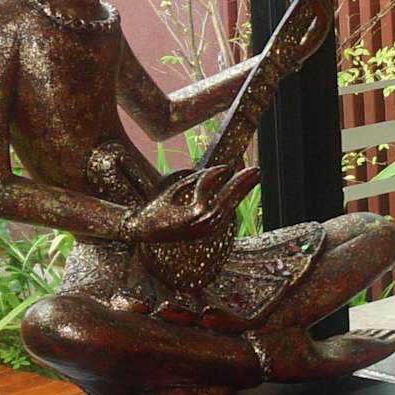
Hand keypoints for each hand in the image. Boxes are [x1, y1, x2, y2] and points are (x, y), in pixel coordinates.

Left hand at [128, 165, 256, 241]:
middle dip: (245, 185)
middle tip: (259, 170)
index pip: (228, 204)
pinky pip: (207, 193)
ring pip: (223, 198)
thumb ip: (200, 183)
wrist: (135, 226)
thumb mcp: (180, 193)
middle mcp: (207, 226)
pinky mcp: (194, 218)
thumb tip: (223, 168)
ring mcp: (202, 224)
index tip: (253, 174)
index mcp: (206, 223)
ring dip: (237, 182)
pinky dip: (211, 179)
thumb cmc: (156, 211)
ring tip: (253, 170)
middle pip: (232, 202)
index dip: (241, 188)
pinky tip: (222, 168)